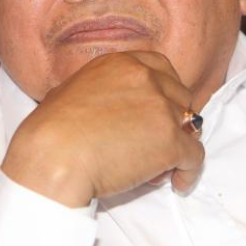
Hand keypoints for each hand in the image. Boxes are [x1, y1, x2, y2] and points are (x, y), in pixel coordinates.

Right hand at [0, 51, 204, 206]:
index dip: (165, 90)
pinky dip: (189, 171)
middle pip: (180, 95)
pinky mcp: (170, 140)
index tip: (160, 109)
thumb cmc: (51, 130)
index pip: (161, 68)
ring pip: (190, 126)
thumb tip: (105, 105)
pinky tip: (178, 182)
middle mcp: (145, 78)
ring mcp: (161, 108)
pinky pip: (195, 157)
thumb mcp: (72, 89)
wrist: (53, 156)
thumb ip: (101, 89)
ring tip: (160, 167)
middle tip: (157, 141)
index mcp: (121, 63)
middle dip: (174, 117)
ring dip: (179, 145)